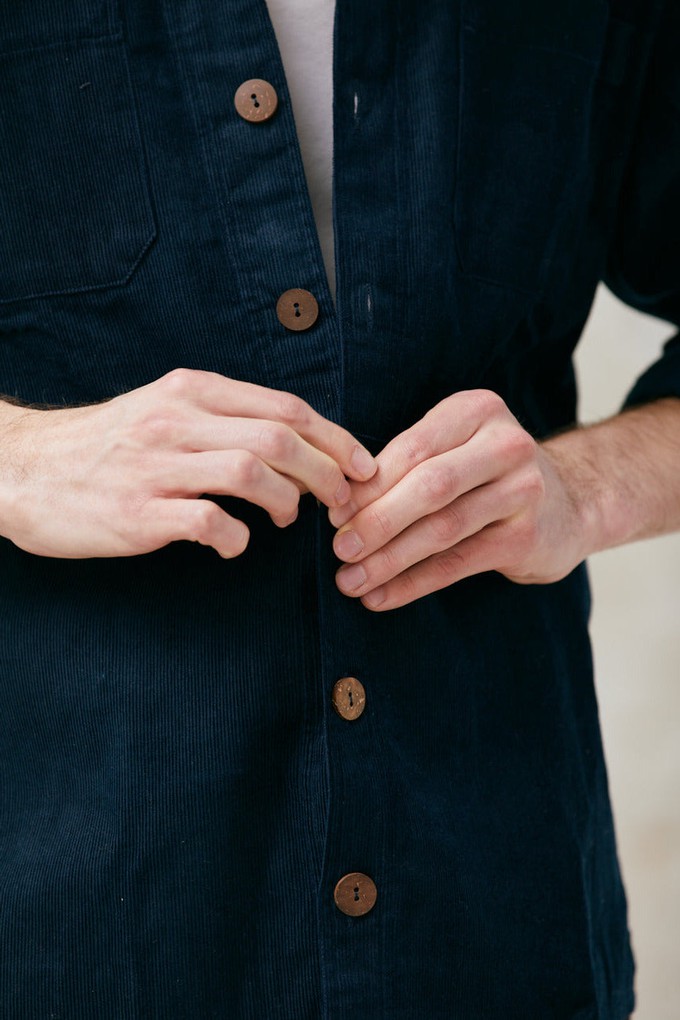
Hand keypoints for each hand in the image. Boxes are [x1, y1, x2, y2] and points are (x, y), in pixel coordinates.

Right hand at [0, 369, 375, 557]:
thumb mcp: (162, 407)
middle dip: (326, 473)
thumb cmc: (104, 444)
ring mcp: (156, 465)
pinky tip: (236, 544)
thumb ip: (223, 416)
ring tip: (288, 519)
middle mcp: (177, 420)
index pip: (285, 407)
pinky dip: (236, 537)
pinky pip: (208, 522)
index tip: (361, 465)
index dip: (335, 438)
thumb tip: (293, 443)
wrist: (23, 469)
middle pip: (280, 439)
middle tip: (340, 501)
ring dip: (288, 502)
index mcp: (191, 390)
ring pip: (253, 472)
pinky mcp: (137, 512)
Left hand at [329, 390, 591, 610]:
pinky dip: (413, 584)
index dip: (368, 485)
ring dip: (389, 559)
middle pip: (429, 487)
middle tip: (339, 549)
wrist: (571, 503)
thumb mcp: (454, 449)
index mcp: (477, 411)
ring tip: (350, 581)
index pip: (412, 449)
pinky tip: (382, 597)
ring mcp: (523, 492)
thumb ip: (406, 466)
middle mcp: (506, 445)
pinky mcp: (527, 537)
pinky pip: (457, 565)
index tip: (332, 513)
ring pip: (442, 529)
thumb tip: (340, 505)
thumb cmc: (488, 474)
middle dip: (377, 522)